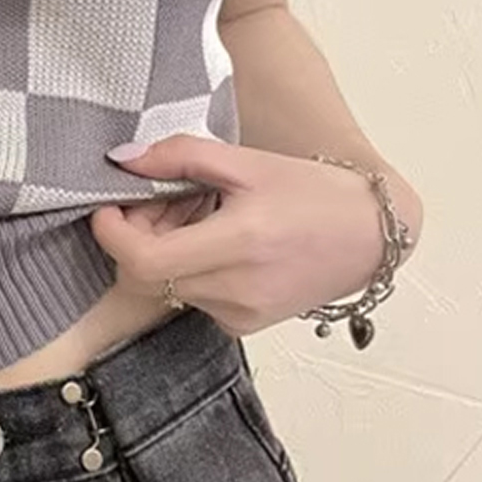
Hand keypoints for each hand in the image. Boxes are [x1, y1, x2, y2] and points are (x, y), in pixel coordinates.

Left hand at [89, 134, 399, 339]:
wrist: (372, 237)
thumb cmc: (315, 193)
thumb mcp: (248, 162)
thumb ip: (180, 156)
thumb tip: (123, 159)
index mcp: (240, 242)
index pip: (144, 260)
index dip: (112, 235)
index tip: (108, 208)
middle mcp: (238, 288)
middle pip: (148, 276)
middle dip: (136, 239)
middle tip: (159, 203)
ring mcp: (242, 313)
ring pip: (168, 288)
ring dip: (164, 254)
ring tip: (196, 218)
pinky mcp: (245, 324)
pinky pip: (193, 298)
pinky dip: (189, 272)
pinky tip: (216, 244)